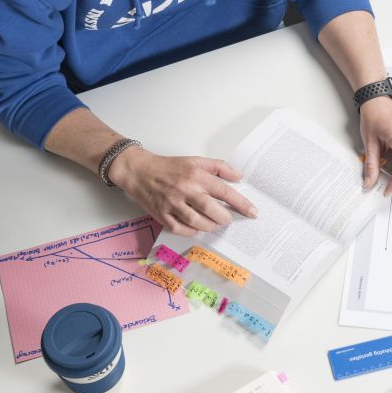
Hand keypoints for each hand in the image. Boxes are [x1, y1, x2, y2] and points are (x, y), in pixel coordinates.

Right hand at [109, 149, 257, 235]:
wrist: (138, 171)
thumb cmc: (168, 167)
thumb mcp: (195, 160)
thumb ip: (219, 167)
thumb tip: (239, 175)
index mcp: (195, 175)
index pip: (224, 191)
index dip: (241, 204)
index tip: (252, 212)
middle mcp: (185, 190)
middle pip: (212, 209)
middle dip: (224, 218)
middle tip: (228, 218)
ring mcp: (172, 204)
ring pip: (197, 222)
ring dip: (210, 226)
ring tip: (214, 223)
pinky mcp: (162, 215)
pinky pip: (181, 229)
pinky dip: (192, 231)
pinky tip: (197, 227)